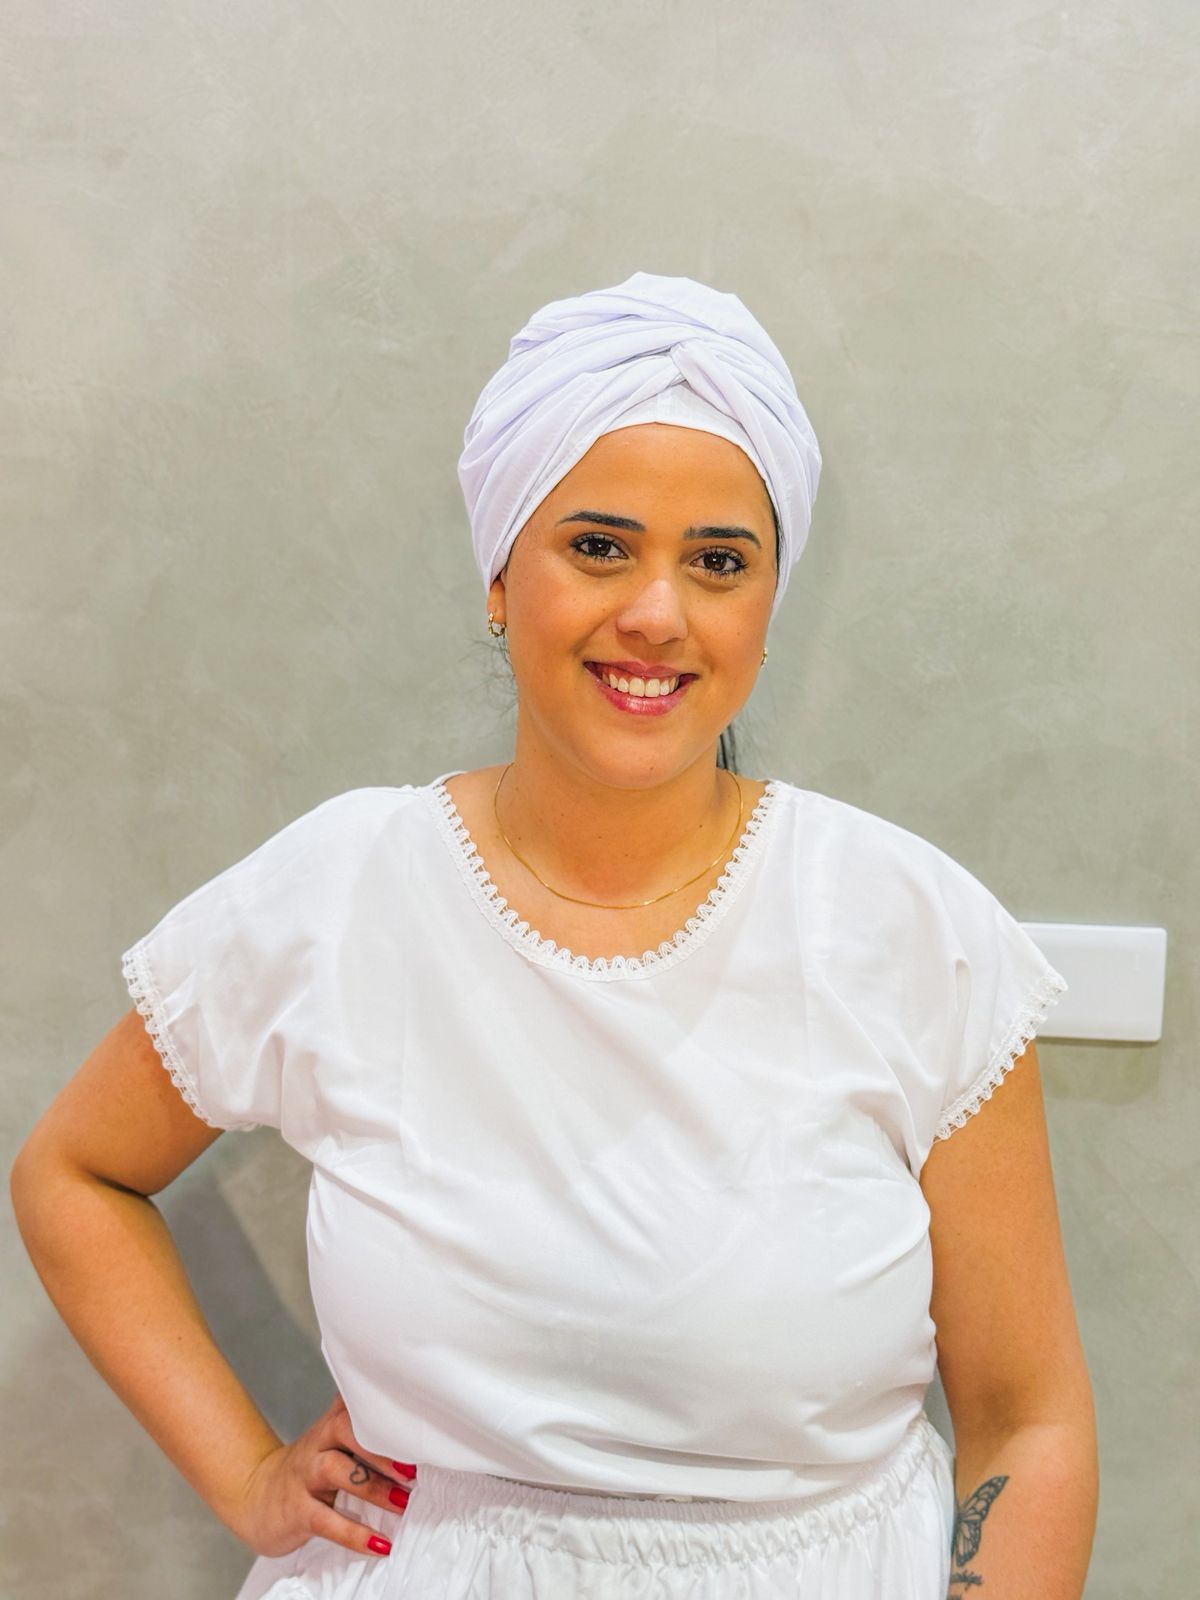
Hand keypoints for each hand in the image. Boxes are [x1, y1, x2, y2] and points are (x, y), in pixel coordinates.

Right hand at [229, 1392, 416, 1558]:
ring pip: (335, 1470)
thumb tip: (412, 1422)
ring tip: (403, 1502)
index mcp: (330, 1425)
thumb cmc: (307, 1469)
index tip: (414, 1415)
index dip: (380, 1404)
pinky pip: (326, 1520)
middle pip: (344, 1428)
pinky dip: (355, 1534)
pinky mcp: (297, 1511)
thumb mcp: (330, 1440)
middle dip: (379, 1446)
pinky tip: (380, 1544)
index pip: (354, 1403)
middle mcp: (317, 1444)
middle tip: (413, 1466)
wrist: (254, 1496)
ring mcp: (304, 1476)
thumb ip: (362, 1425)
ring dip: (373, 1486)